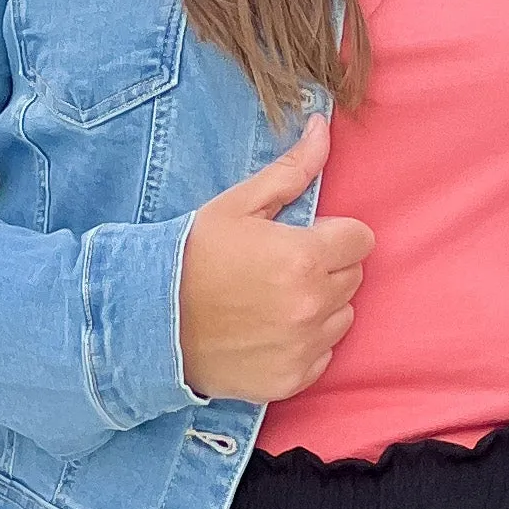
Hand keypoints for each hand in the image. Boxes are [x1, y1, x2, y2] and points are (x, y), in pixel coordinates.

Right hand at [179, 128, 371, 404]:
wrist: (148, 321)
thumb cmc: (191, 256)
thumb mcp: (237, 206)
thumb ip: (290, 171)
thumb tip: (322, 129)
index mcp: (304, 257)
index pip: (361, 240)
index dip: (334, 234)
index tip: (304, 238)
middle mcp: (311, 306)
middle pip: (353, 277)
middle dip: (326, 267)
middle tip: (280, 267)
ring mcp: (303, 347)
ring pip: (341, 317)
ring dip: (319, 306)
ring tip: (272, 300)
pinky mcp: (291, 379)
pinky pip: (322, 355)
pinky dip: (304, 344)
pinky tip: (267, 331)